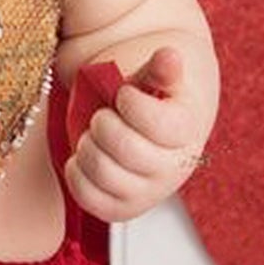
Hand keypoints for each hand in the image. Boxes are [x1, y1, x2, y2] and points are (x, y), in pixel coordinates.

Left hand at [62, 45, 207, 223]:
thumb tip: (169, 57)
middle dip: (103, 123)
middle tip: (103, 114)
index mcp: (186, 131)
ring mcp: (149, 191)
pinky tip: (84, 153)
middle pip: (126, 149)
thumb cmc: (147, 88)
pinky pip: (90, 198)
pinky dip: (77, 173)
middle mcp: (174, 168)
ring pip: (104, 174)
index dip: (130, 103)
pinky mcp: (123, 207)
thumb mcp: (155, 71)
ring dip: (88, 146)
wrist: (142, 115)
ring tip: (93, 133)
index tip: (123, 94)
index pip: (157, 124)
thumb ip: (160, 67)